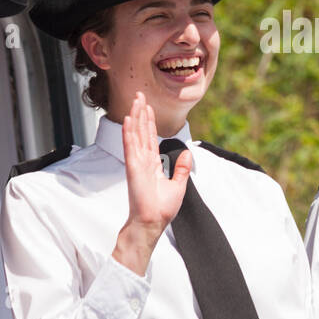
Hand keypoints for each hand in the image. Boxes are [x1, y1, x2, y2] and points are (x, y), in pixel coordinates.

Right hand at [111, 92, 191, 275]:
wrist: (153, 222)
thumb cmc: (161, 209)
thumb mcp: (178, 185)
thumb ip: (182, 168)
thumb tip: (188, 153)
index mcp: (152, 164)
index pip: (150, 138)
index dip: (149, 122)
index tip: (147, 108)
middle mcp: (143, 160)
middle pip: (141, 131)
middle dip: (141, 113)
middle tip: (139, 95)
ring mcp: (137, 163)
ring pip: (135, 134)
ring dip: (135, 117)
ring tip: (135, 101)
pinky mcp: (134, 168)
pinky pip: (131, 146)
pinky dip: (129, 132)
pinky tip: (129, 119)